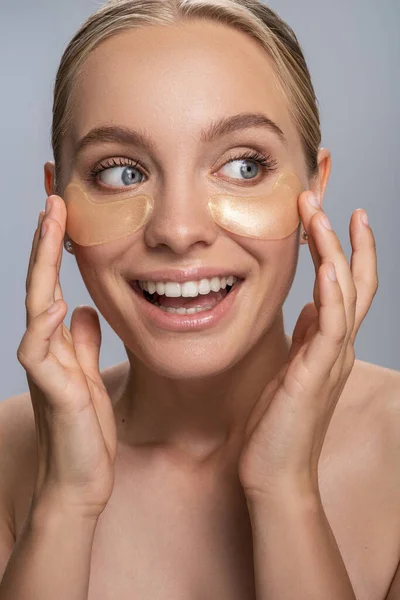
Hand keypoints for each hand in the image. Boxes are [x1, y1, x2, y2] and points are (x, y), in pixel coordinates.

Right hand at [17, 195, 117, 519]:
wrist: (80, 480)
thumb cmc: (85, 430)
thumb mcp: (88, 375)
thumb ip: (81, 343)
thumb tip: (79, 310)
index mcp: (56, 342)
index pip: (52, 284)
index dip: (55, 248)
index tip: (63, 210)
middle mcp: (46, 347)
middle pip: (40, 282)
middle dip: (46, 240)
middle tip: (53, 197)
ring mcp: (45, 366)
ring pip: (35, 304)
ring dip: (41, 263)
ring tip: (50, 223)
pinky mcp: (54, 389)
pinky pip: (40, 350)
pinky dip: (44, 325)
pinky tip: (53, 300)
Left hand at [238, 192, 377, 500]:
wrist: (275, 472)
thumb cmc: (279, 422)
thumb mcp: (293, 367)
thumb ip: (306, 336)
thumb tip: (310, 305)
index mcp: (329, 343)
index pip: (345, 286)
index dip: (343, 250)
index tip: (330, 216)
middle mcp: (337, 346)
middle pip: (353, 281)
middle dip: (342, 238)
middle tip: (324, 200)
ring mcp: (332, 359)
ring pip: (345, 293)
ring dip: (335, 252)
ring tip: (321, 216)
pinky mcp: (317, 374)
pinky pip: (331, 326)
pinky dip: (332, 294)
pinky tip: (327, 266)